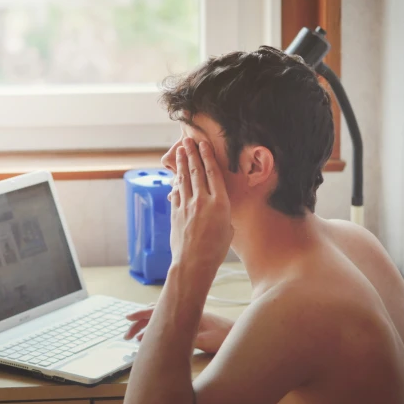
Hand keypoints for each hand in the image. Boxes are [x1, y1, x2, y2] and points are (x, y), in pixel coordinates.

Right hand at [123, 305, 233, 353]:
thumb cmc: (221, 336)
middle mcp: (181, 311)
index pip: (156, 310)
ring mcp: (183, 315)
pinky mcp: (186, 321)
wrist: (235, 332)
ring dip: (146, 326)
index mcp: (182, 311)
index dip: (140, 315)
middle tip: (126, 336)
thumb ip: (185, 337)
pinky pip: (166, 322)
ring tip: (135, 338)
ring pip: (159, 317)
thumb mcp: (203, 339)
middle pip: (154, 314)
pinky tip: (151, 336)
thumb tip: (165, 338)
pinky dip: (155, 328)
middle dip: (139, 323)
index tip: (128, 319)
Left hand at [169, 139, 232, 277]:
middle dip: (192, 154)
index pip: (213, 173)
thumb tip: (218, 210)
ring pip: (184, 179)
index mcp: (220, 203)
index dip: (207, 157)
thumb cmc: (216, 251)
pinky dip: (176, 182)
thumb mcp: (228, 230)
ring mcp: (187, 206)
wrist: (194, 263)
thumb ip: (223, 214)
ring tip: (180, 151)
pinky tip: (175, 176)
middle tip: (188, 140)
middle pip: (196, 171)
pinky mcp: (176, 213)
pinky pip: (176, 193)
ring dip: (182, 163)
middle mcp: (202, 200)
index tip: (203, 144)